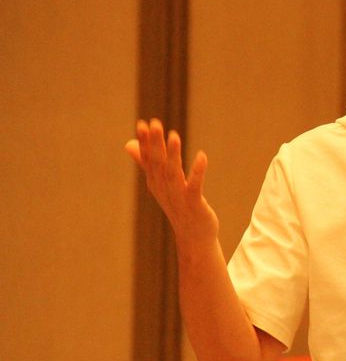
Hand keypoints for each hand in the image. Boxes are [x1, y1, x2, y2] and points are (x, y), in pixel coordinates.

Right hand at [125, 118, 218, 246]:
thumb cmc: (178, 206)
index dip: (145, 142)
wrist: (193, 237)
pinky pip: (194, 186)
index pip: (148, 159)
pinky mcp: (193, 204)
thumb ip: (145, 162)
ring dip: (173, 154)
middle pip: (158, 163)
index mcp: (155, 182)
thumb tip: (128, 144)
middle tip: (154, 123)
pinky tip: (201, 156)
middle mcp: (163, 188)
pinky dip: (197, 171)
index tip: (142, 123)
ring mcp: (177, 197)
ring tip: (174, 136)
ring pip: (173, 173)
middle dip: (156, 143)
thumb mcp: (160, 183)